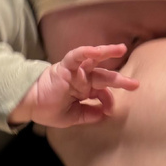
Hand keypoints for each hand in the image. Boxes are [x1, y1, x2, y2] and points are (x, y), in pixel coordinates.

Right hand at [9, 44, 138, 127]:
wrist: (29, 105)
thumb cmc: (48, 109)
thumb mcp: (73, 117)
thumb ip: (89, 114)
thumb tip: (105, 114)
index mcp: (84, 90)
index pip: (102, 92)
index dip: (108, 101)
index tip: (109, 111)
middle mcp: (81, 79)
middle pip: (104, 77)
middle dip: (120, 80)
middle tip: (135, 85)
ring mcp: (75, 72)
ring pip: (94, 60)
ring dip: (107, 53)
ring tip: (121, 49)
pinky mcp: (65, 66)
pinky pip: (77, 56)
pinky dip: (86, 51)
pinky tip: (98, 50)